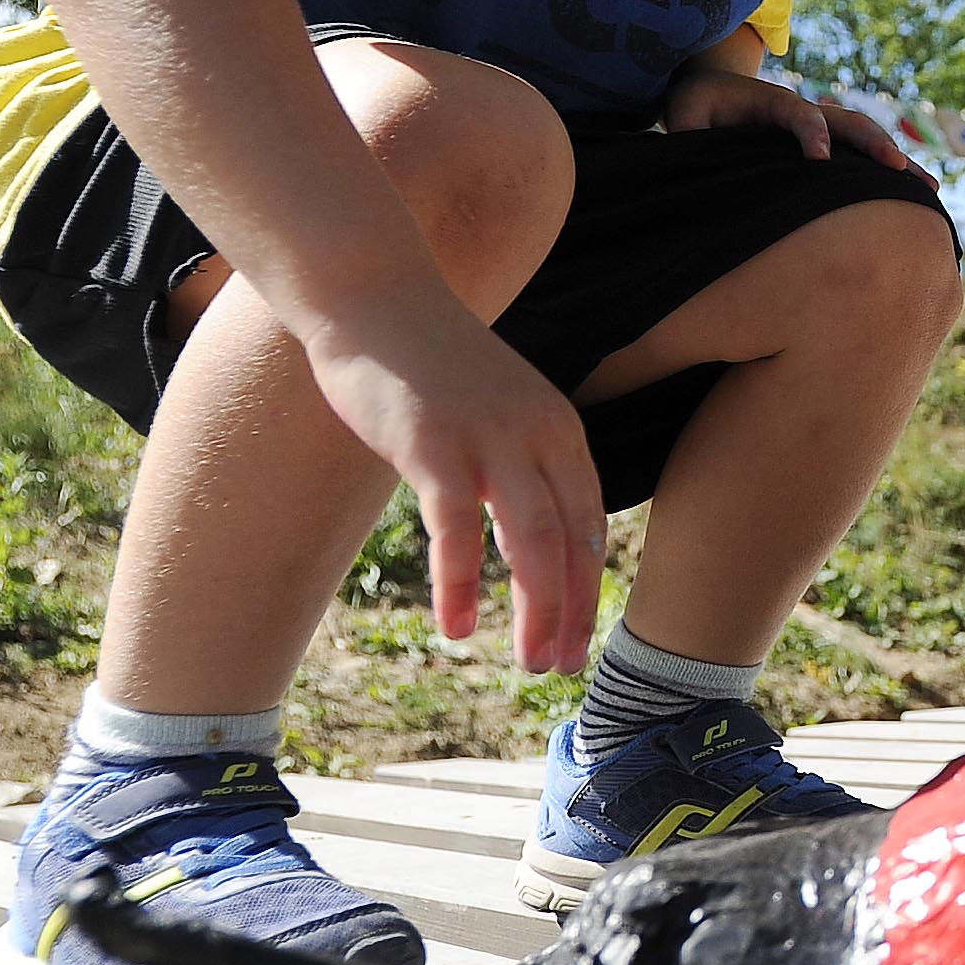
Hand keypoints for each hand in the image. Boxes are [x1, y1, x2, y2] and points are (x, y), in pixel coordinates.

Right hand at [298, 301, 608, 673]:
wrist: (375, 298)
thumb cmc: (431, 363)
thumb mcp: (498, 409)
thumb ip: (520, 461)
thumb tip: (531, 530)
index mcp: (558, 429)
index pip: (590, 522)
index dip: (588, 585)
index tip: (580, 637)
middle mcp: (536, 433)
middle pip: (572, 538)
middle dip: (572, 610)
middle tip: (560, 666)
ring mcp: (488, 438)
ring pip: (532, 540)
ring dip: (536, 609)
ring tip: (530, 660)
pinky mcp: (433, 444)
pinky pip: (457, 529)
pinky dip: (461, 583)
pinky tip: (457, 627)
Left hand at [661, 67, 915, 170]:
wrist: (710, 85)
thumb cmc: (694, 105)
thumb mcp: (682, 116)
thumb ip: (689, 136)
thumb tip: (694, 164)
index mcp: (769, 102)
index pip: (797, 112)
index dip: (811, 132)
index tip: (820, 160)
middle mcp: (802, 110)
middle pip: (847, 120)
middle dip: (874, 143)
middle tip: (897, 169)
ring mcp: (817, 124)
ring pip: (863, 137)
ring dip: (895, 160)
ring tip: (929, 189)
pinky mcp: (823, 141)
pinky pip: (860, 154)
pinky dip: (888, 172)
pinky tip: (916, 198)